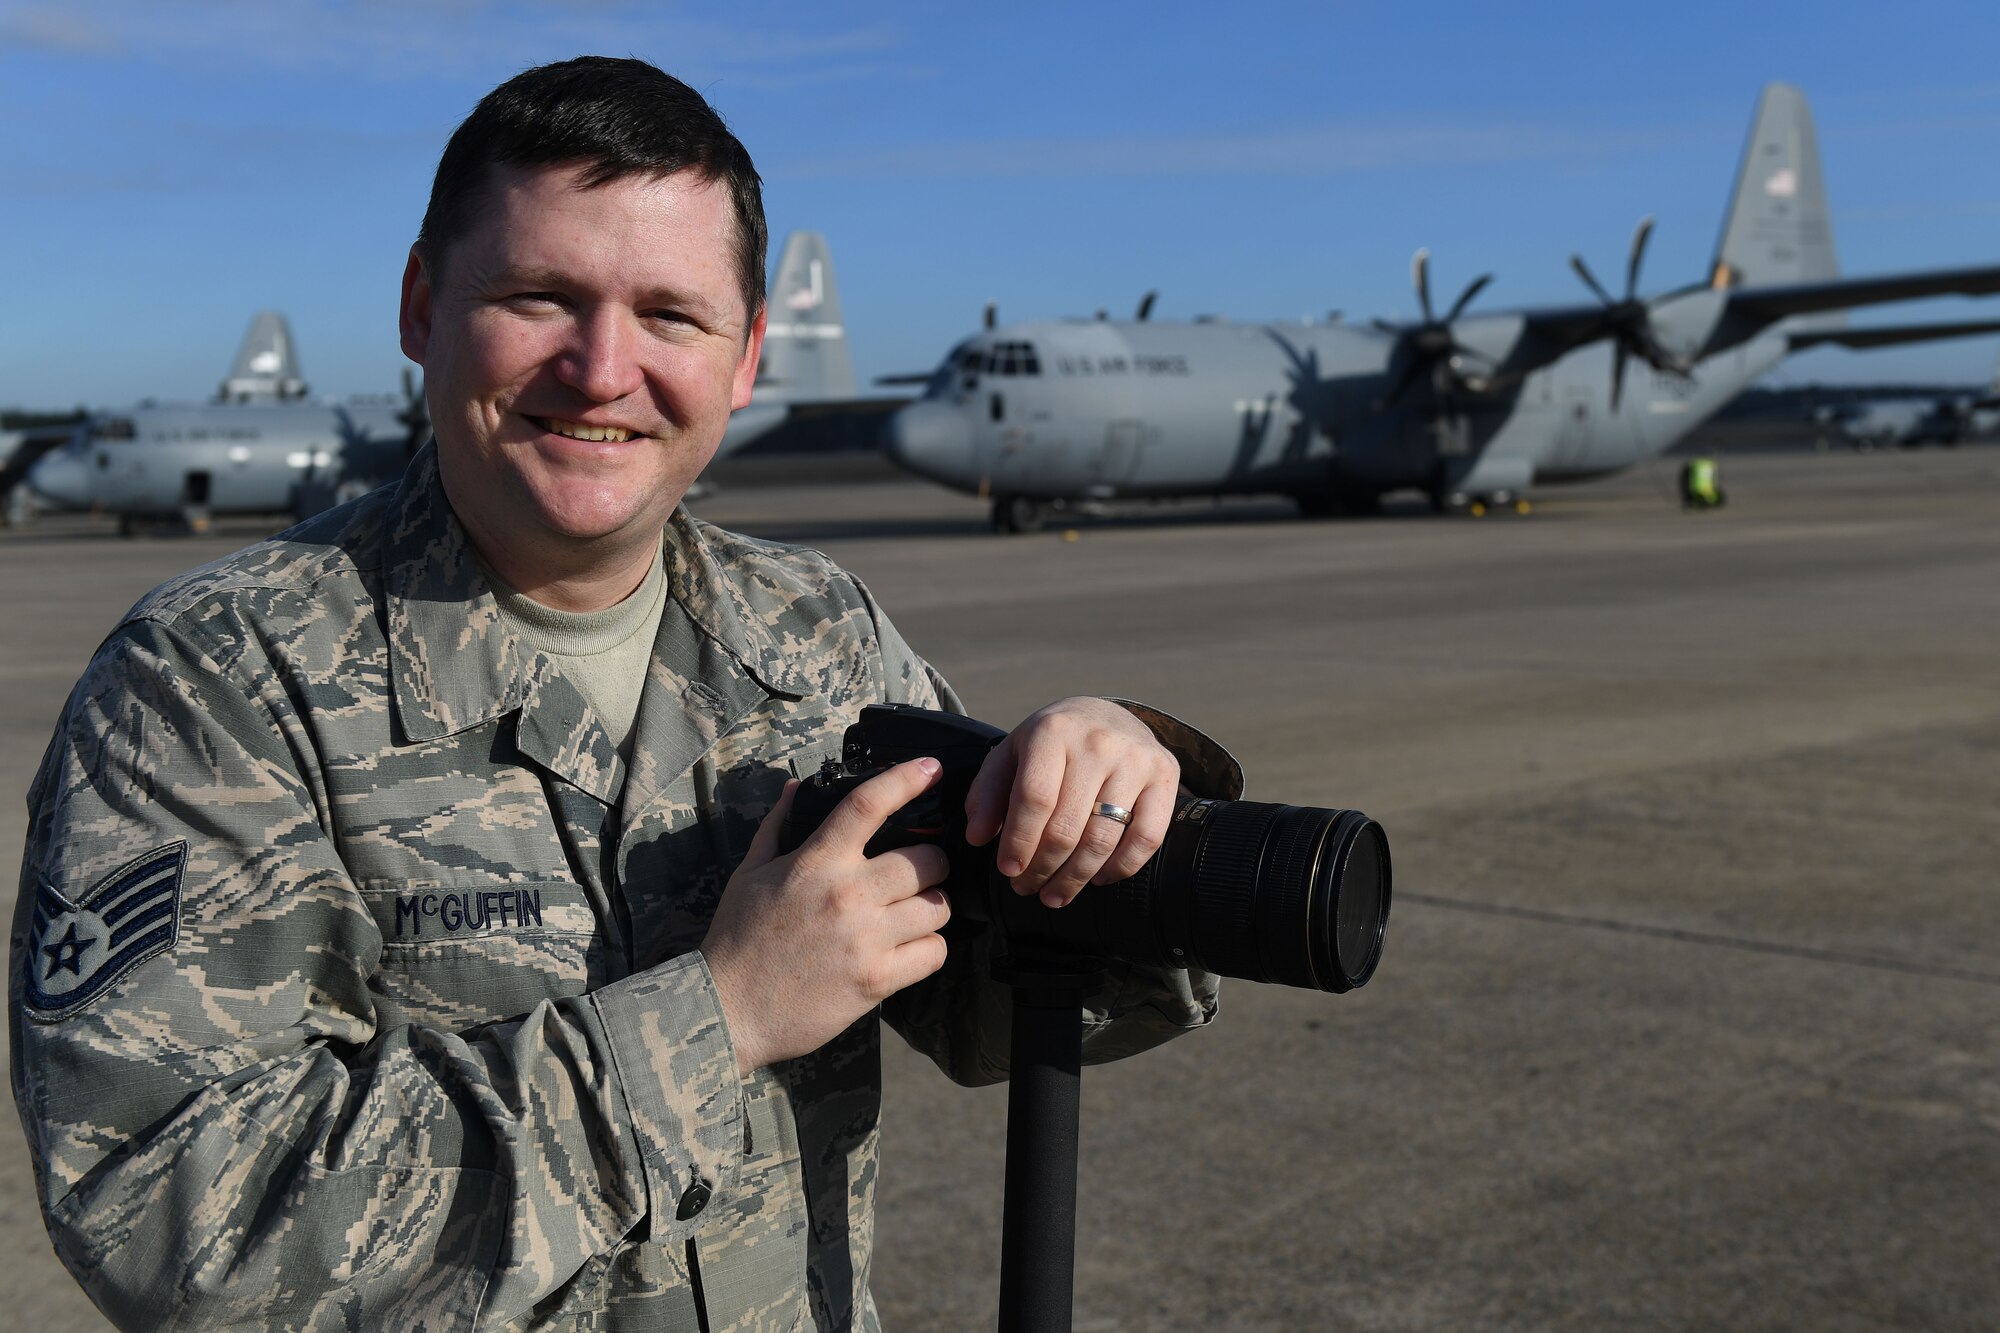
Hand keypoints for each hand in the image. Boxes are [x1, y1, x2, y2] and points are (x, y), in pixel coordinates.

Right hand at [703, 759, 953, 1074]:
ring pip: (938, 906)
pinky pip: (934, 953)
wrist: (727, 1011)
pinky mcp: (876, 980)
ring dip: (933, 907)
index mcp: (815, 862)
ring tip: (915, 914)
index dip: (907, 779)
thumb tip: (797, 787)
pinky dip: (929, 949)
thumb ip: (777, 826)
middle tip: (920, 874)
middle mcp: (846, 894)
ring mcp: (865, 939)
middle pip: (927, 860)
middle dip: (932, 863)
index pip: (868, 804)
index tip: (932, 768)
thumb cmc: (736, 940)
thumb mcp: (748, 874)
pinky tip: (911, 949)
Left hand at [963, 697, 1179, 908]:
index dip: (1019, 842)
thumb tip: (977, 837)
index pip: (1034, 799)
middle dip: (1042, 868)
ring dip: (1076, 877)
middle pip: (1067, 826)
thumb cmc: (1053, 743)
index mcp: (1053, 731)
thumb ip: (988, 792)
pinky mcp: (1165, 775)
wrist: (1107, 715)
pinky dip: (1122, 867)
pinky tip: (1099, 878)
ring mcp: (1136, 759)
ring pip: (1104, 838)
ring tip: (1056, 895)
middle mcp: (1098, 742)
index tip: (1008, 870)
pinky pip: (1147, 837)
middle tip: (1027, 889)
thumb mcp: (1011, 753)